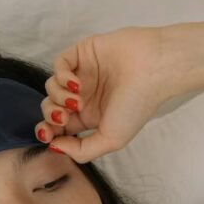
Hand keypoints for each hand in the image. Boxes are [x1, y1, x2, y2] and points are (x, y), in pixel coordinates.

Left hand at [35, 26, 174, 163]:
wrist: (154, 71)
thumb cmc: (137, 105)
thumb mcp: (111, 139)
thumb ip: (82, 151)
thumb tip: (55, 148)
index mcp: (90, 117)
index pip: (59, 127)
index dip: (49, 132)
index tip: (49, 137)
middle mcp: (84, 96)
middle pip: (50, 107)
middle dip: (50, 116)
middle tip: (63, 118)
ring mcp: (82, 73)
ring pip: (51, 87)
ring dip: (58, 97)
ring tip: (76, 101)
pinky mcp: (82, 53)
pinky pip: (59, 64)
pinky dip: (61, 76)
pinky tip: (76, 84)